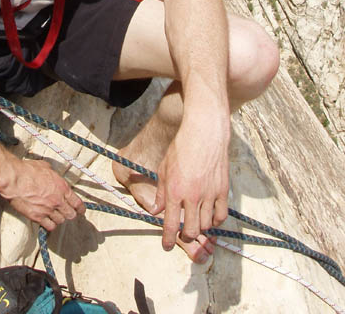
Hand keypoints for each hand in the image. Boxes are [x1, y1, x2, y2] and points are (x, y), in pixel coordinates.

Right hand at [0, 159, 84, 230]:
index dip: (81, 209)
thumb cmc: (28, 170)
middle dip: (70, 214)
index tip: (81, 211)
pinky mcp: (37, 217)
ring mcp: (48, 210)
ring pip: (60, 221)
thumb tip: (54, 177)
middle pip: (70, 215)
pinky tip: (47, 220)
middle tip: (67, 213)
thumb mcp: (46, 167)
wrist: (14, 179)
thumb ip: (54, 176)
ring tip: (55, 215)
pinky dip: (50, 224)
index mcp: (62, 187)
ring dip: (59, 218)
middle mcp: (58, 200)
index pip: (77, 203)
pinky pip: (49, 226)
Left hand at [153, 122, 228, 250]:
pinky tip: (210, 217)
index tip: (166, 246)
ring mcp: (209, 194)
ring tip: (196, 223)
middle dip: (186, 237)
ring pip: (206, 225)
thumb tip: (156, 210)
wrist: (203, 133)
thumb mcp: (164, 169)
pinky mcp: (223, 190)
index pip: (170, 224)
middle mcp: (192, 196)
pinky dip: (215, 221)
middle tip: (183, 234)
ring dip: (200, 228)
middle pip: (191, 231)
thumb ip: (161, 192)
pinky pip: (221, 215)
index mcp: (174, 191)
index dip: (168, 239)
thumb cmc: (181, 148)